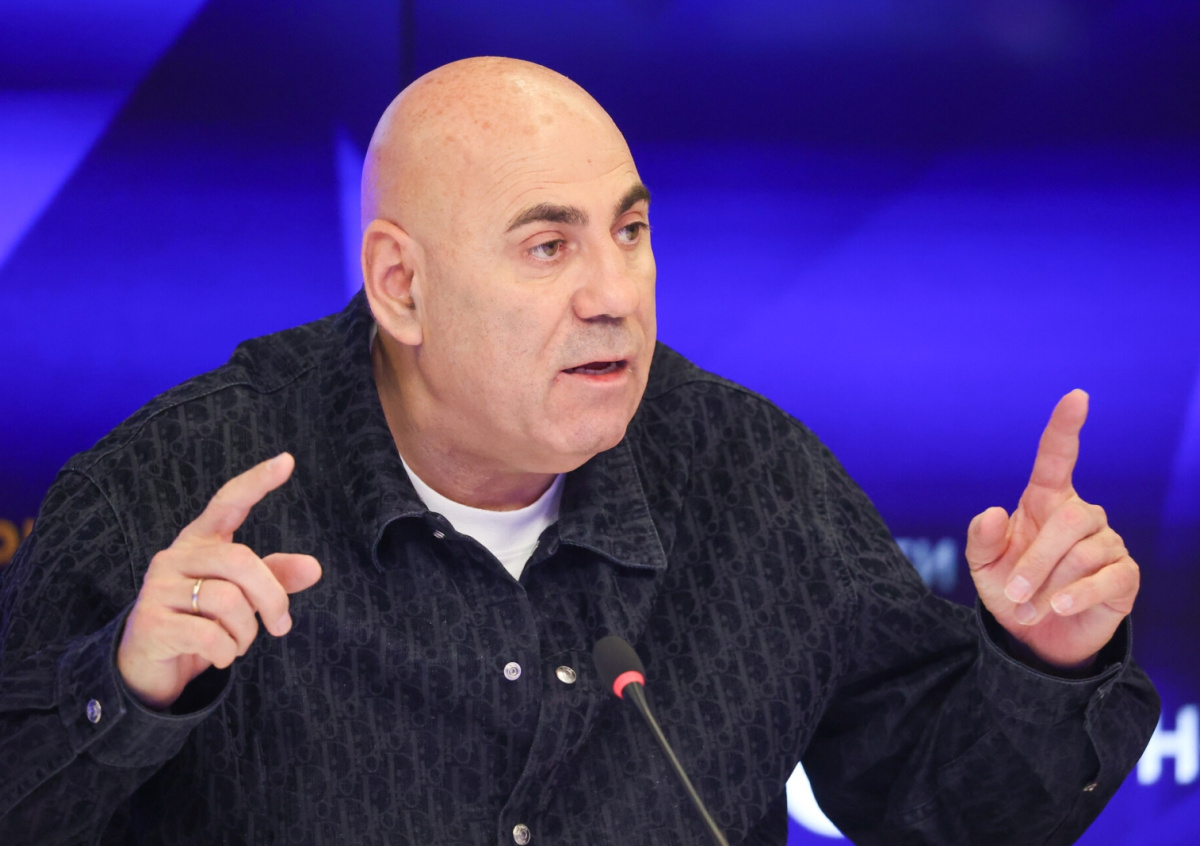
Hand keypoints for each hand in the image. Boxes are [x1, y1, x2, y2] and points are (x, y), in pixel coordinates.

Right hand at [117, 453, 321, 708]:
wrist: (147, 665)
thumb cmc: (200, 620)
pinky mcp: (150, 624)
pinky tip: (221, 656)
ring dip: (246, 632)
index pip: (228, 502)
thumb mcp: (240, 596)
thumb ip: (274, 578)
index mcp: (200, 542)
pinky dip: (227, 651)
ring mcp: (158, 589)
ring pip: (227, 601)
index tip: (287, 461)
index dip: (256, 482)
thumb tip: (314, 568)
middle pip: (240, 562)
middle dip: (272, 598)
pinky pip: (209, 636)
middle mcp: (175, 557)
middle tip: (282, 626)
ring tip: (238, 644)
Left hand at [965, 390, 1138, 670]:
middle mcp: (1081, 515)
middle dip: (1036, 559)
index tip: (1077, 396)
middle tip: (1013, 592)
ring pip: (1083, 552)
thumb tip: (994, 511)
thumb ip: (982, 538)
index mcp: (1045, 500)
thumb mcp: (983, 565)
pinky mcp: (1124, 575)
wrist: (1035, 636)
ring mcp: (1107, 543)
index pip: (1058, 456)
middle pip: (1069, 520)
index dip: (1066, 426)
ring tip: (1029, 607)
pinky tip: (1058, 607)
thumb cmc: (1010, 589)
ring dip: (1048, 584)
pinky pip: (1106, 578)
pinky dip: (1077, 595)